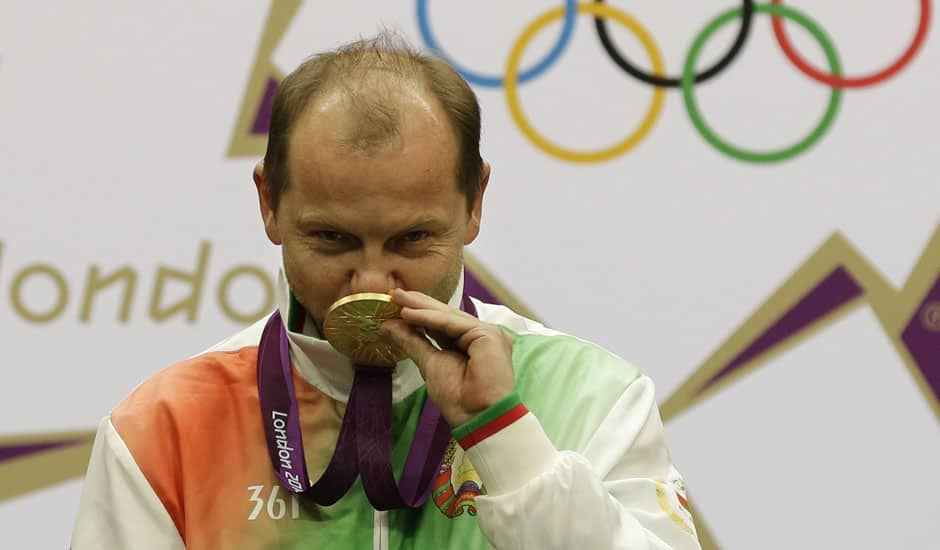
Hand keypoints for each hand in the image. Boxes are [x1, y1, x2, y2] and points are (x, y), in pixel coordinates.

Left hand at [381, 289, 514, 426]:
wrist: (477, 417)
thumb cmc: (459, 399)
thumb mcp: (429, 364)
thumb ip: (412, 342)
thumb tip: (389, 326)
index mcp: (471, 345)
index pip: (442, 325)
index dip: (419, 315)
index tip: (394, 306)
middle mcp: (481, 337)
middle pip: (446, 316)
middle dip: (418, 304)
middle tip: (394, 293)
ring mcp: (487, 334)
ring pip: (449, 317)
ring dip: (421, 308)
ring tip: (397, 299)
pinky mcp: (488, 335)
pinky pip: (453, 324)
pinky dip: (429, 318)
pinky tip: (408, 313)